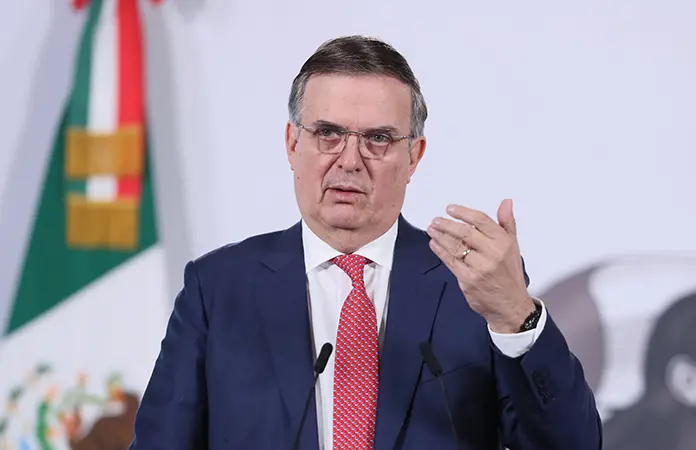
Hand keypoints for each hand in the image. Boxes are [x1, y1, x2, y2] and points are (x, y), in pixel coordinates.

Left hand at [426, 198, 535, 333]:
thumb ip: (507, 223)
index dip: (463, 213)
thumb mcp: (513, 246)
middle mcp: (492, 253)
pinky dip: (440, 251)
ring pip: (455, 247)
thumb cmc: (509, 274)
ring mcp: (480, 267)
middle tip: (436, 220)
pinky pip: (450, 261)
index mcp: (503, 242)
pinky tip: (434, 244)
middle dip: (447, 224)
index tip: (451, 209)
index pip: (481, 220)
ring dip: (440, 236)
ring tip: (431, 229)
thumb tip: (506, 202)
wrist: (509, 305)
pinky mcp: (468, 280)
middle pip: (465, 232)